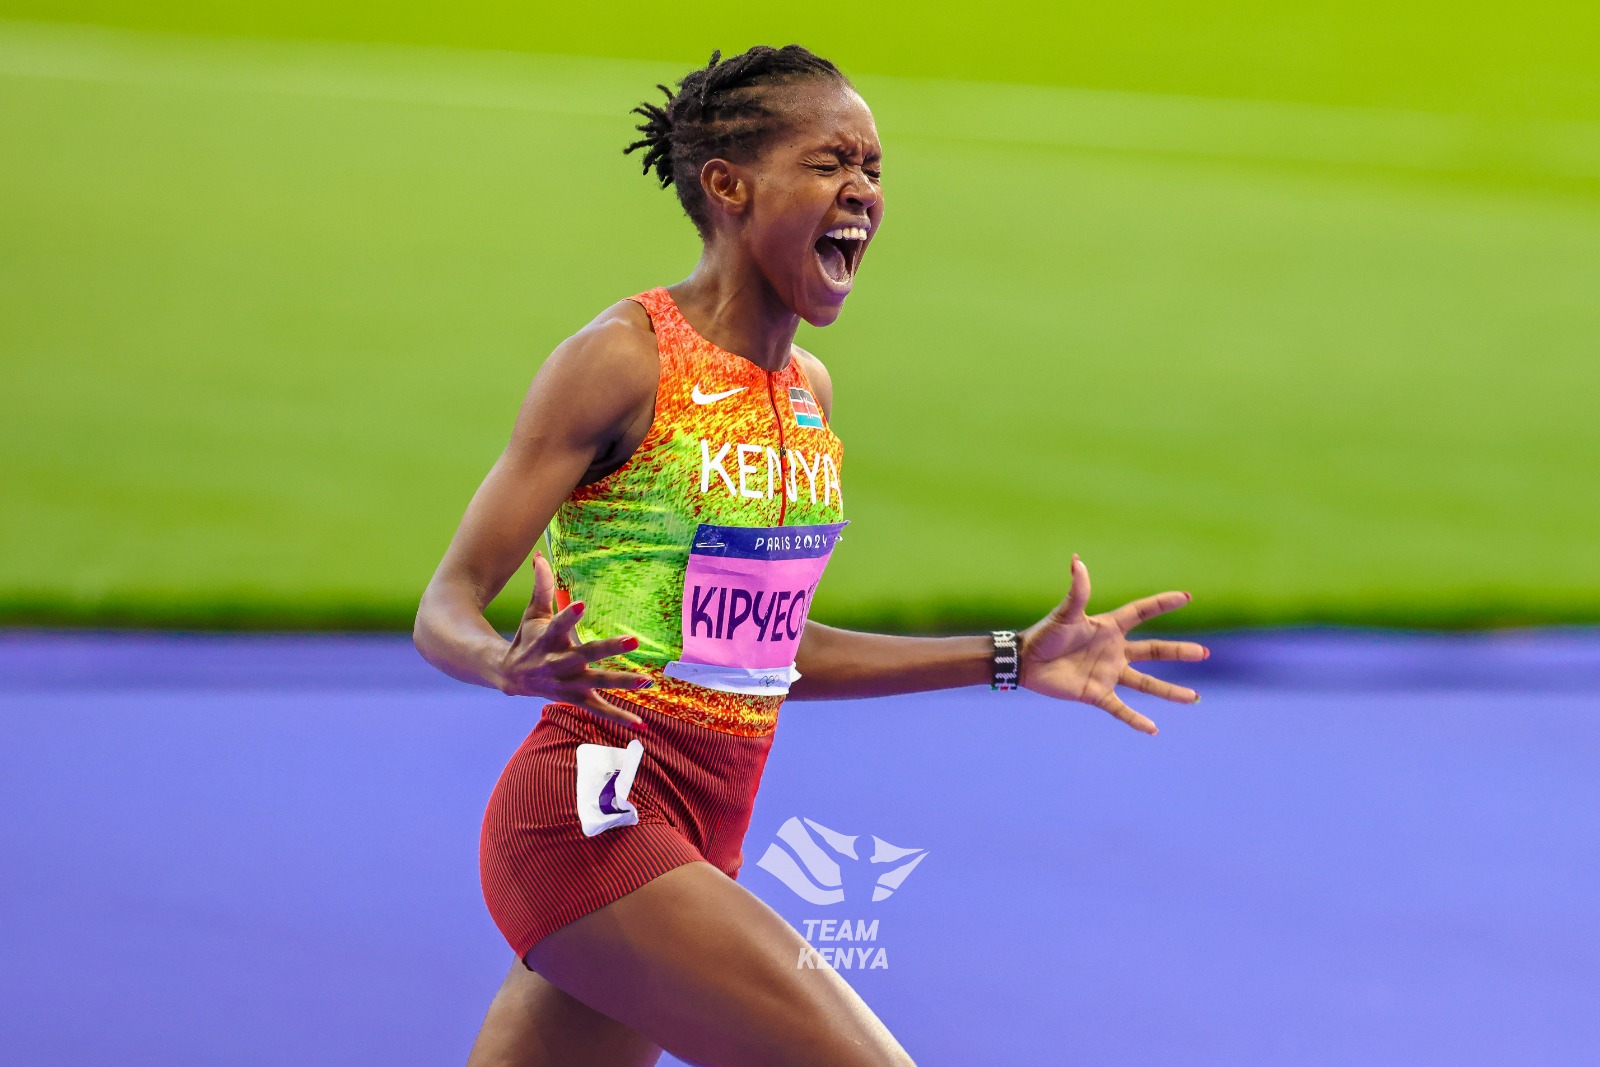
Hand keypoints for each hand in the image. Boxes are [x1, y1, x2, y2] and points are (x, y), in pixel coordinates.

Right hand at [496, 551, 652, 726]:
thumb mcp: (532, 613)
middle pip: (585, 656)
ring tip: (646, 680)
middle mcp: (557, 664)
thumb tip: (540, 556)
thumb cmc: (526, 638)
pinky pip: (598, 710)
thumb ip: (541, 587)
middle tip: (633, 640)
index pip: (557, 626)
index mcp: (546, 640)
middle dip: (608, 649)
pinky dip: (618, 717)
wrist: (509, 676)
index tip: (579, 604)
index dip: (567, 616)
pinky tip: (640, 724)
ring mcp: (567, 684)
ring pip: (596, 684)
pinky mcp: (575, 699)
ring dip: (621, 682)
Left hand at [1017, 554, 1207, 734]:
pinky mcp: (1096, 693)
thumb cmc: (1044, 634)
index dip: (1162, 603)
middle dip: (1179, 652)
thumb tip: (1077, 560)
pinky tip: (1154, 729)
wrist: (1024, 662)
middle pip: (1154, 651)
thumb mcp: (1065, 613)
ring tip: (1194, 698)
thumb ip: (1078, 590)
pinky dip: (1136, 720)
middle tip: (1204, 653)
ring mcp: (1108, 673)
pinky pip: (1120, 709)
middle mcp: (1114, 650)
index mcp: (1109, 627)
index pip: (1142, 612)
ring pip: (1146, 683)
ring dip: (1169, 691)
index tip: (1186, 596)